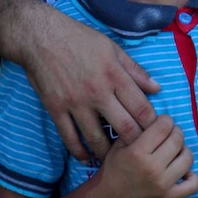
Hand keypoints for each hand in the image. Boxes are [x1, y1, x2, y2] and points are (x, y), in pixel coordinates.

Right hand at [19, 7, 159, 161]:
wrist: (41, 37)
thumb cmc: (79, 39)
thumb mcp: (112, 48)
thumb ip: (135, 70)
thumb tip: (156, 88)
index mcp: (115, 75)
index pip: (140, 107)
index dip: (151, 125)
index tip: (156, 134)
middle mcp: (98, 92)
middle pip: (124, 126)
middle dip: (136, 143)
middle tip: (141, 153)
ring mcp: (75, 102)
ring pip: (96, 137)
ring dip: (107, 153)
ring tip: (115, 161)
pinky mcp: (56, 109)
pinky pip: (69, 137)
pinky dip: (78, 152)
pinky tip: (86, 160)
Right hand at [99, 113, 197, 197]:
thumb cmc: (114, 168)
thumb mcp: (119, 145)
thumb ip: (137, 129)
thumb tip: (158, 118)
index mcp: (137, 152)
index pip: (164, 126)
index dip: (166, 120)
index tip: (163, 122)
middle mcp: (152, 168)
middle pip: (177, 140)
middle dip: (175, 132)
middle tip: (169, 134)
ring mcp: (162, 184)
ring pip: (188, 158)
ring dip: (184, 150)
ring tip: (175, 151)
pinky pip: (193, 185)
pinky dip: (192, 177)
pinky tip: (182, 171)